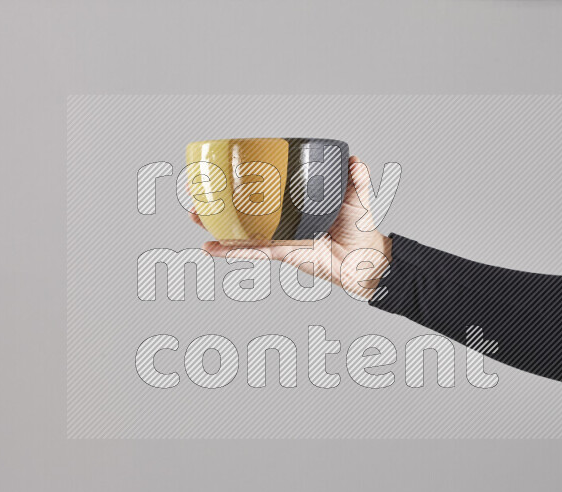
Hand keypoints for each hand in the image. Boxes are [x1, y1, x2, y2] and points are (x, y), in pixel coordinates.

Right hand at [189, 156, 391, 299]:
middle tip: (200, 192)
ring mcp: (282, 234)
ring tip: (196, 215)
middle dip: (222, 199)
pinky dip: (232, 250)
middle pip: (248, 206)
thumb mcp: (358, 196)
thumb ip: (357, 177)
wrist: (365, 260)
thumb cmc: (362, 228)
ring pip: (244, 229)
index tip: (227, 169)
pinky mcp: (282, 251)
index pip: (271, 185)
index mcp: (299, 200)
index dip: (249, 178)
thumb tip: (354, 160)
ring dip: (218, 223)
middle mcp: (286, 216)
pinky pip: (254, 249)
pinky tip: (211, 248)